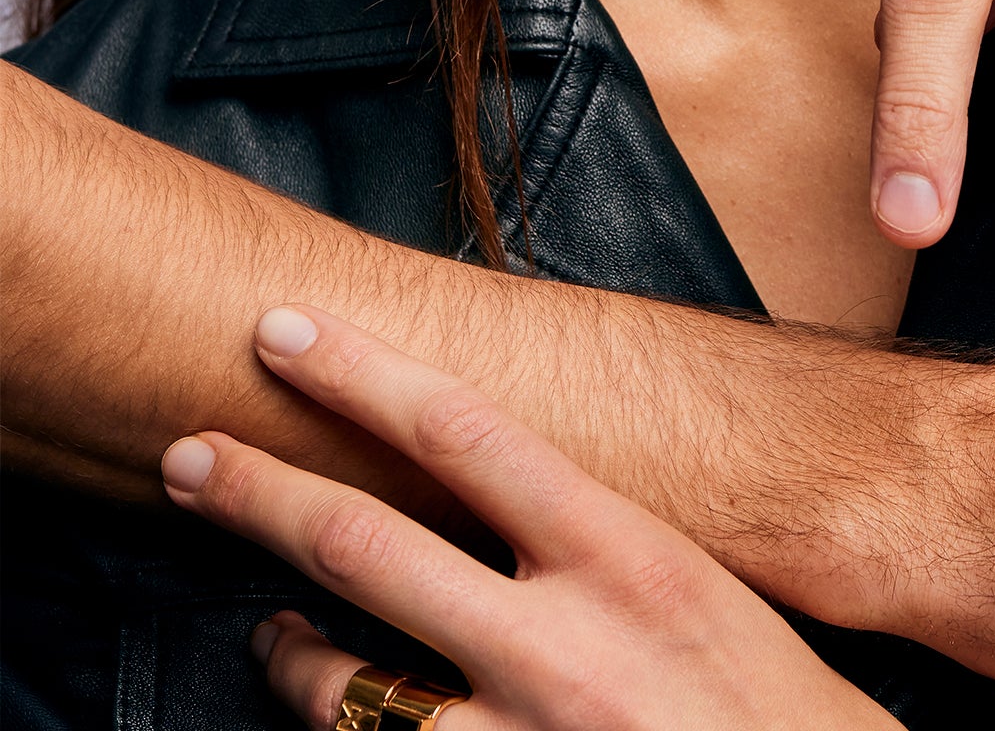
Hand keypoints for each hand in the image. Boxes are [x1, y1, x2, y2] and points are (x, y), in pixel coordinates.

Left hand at [159, 307, 893, 730]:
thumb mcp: (703, 590)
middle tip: (190, 455)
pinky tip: (325, 715)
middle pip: (368, 544)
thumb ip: (601, 541)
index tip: (291, 331)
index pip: (467, 431)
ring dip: (286, 652)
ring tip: (269, 631)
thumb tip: (502, 485)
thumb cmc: (775, 702)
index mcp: (627, 555)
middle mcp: (561, 644)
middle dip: (260, 491)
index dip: (363, 372)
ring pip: (339, 688)